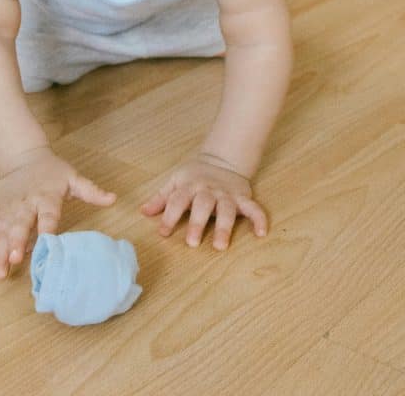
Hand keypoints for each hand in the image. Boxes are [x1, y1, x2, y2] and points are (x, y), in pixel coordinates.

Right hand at [0, 146, 116, 278]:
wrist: (23, 157)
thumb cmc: (52, 171)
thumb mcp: (73, 177)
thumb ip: (91, 191)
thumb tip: (113, 199)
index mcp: (46, 196)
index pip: (48, 214)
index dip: (47, 228)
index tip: (46, 243)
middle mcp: (26, 204)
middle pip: (20, 224)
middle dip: (16, 242)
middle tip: (14, 259)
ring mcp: (9, 210)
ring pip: (2, 232)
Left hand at [140, 154, 267, 250]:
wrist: (222, 159)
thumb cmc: (195, 176)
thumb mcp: (176, 181)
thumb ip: (161, 198)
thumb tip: (143, 211)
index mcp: (190, 185)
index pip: (178, 200)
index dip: (169, 216)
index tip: (163, 233)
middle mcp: (209, 190)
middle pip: (203, 205)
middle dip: (197, 222)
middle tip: (192, 243)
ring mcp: (227, 194)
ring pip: (227, 209)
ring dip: (224, 227)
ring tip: (220, 246)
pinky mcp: (243, 198)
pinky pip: (253, 208)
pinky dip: (259, 219)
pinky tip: (261, 233)